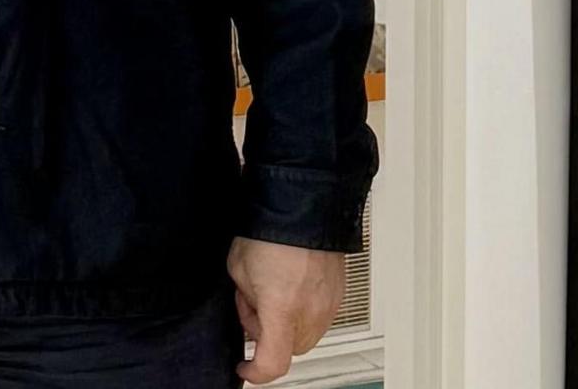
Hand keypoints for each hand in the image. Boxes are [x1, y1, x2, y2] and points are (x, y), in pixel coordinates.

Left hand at [228, 237, 345, 384]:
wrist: (304, 204)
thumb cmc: (272, 229)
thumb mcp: (238, 269)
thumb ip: (245, 299)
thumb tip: (252, 307)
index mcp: (282, 309)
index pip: (273, 363)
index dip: (255, 373)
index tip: (245, 367)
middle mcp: (311, 311)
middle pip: (289, 349)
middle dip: (268, 335)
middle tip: (253, 306)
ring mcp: (329, 303)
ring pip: (306, 335)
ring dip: (287, 323)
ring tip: (273, 290)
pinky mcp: (338, 293)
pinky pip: (319, 316)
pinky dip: (303, 310)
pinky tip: (291, 285)